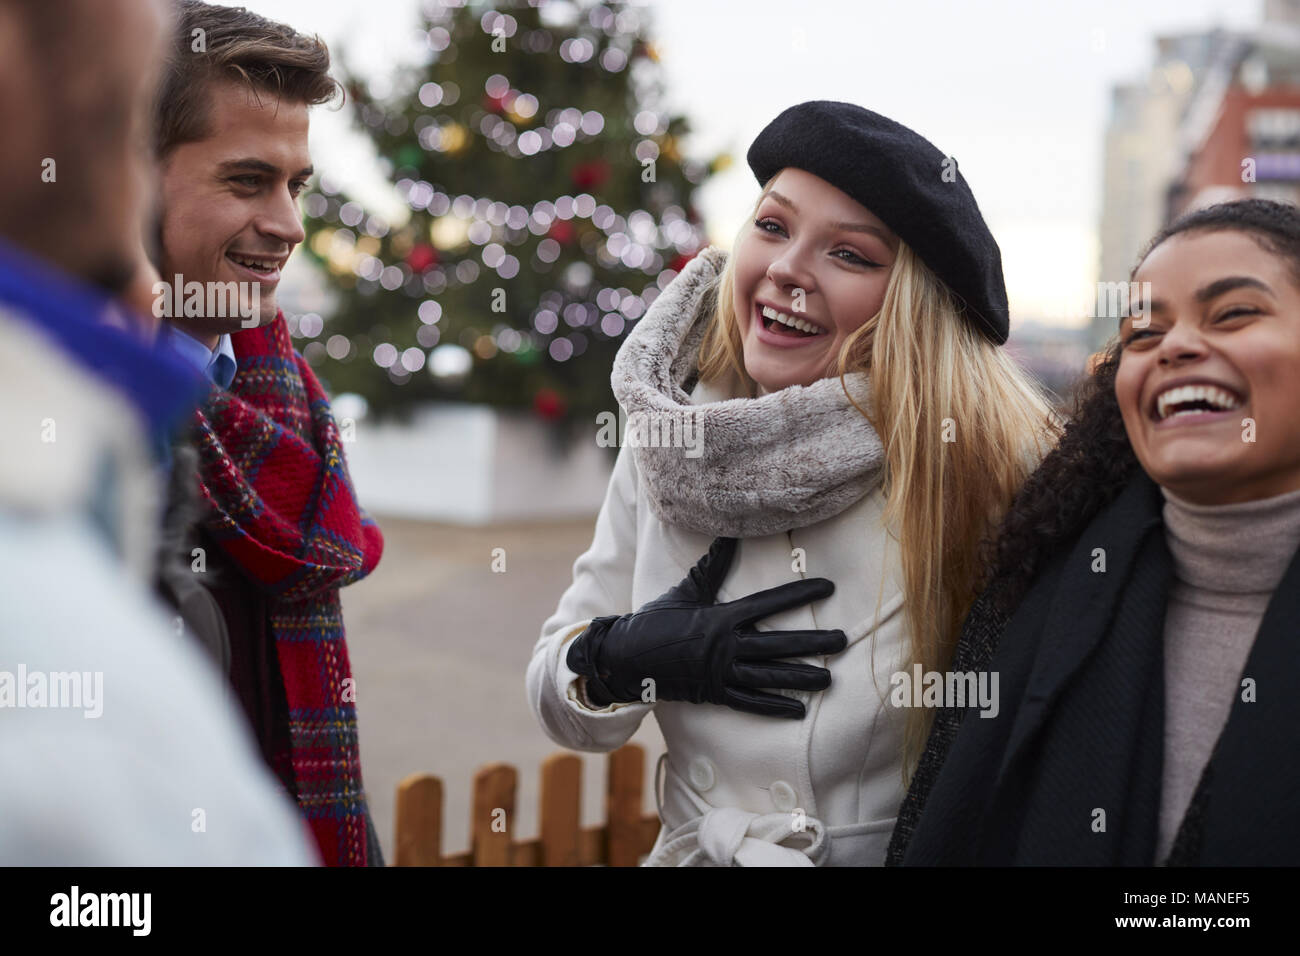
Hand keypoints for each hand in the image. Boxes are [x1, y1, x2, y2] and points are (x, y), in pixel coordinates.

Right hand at [566, 537, 845, 717]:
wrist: (626, 657)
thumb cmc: (655, 620)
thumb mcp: (685, 591)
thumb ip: (712, 566)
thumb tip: (729, 534)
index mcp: (722, 617)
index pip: (770, 602)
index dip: (801, 593)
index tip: (828, 588)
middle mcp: (726, 646)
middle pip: (779, 644)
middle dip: (814, 643)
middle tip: (843, 641)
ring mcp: (721, 672)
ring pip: (770, 676)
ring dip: (801, 677)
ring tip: (829, 678)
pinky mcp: (714, 693)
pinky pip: (750, 702)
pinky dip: (774, 706)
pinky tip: (798, 709)